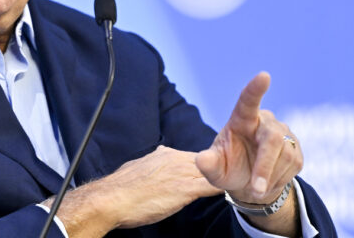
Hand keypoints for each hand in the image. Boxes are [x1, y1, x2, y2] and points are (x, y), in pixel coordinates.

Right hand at [53, 146, 220, 236]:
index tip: (212, 172)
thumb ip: (151, 164)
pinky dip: (223, 188)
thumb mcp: (137, 169)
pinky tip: (233, 192)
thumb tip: (156, 159)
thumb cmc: (121, 189)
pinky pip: (211, 186)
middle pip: (205, 163)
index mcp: (163, 155)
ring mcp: (181, 173)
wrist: (113, 198)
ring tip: (241, 182)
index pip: (192, 158)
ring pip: (211, 172)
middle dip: (218, 170)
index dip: (204, 167)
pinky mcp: (185, 189)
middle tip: (234, 176)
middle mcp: (174, 159)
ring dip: (224, 177)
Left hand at [195, 72, 302, 204]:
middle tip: (256, 189)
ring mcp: (283, 133)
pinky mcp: (296, 148)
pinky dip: (279, 180)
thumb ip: (207, 165)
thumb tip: (201, 160)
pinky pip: (294, 165)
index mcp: (241, 119)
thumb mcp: (214, 170)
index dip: (255, 89)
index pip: (247, 101)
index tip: (264, 76)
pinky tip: (268, 181)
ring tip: (255, 186)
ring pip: (285, 156)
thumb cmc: (228, 168)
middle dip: (264, 166)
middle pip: (272, 138)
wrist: (249, 184)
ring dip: (270, 177)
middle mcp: (264, 121)